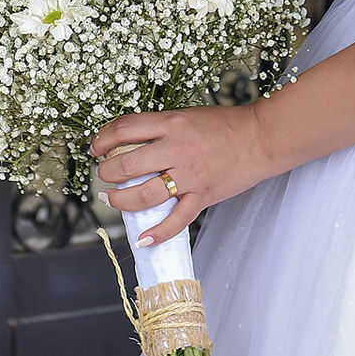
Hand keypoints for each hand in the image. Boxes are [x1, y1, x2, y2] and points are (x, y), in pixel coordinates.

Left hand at [90, 104, 275, 247]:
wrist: (259, 138)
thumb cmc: (222, 125)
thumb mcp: (185, 116)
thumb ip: (159, 129)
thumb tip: (127, 142)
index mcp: (170, 124)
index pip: (124, 129)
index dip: (102, 139)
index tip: (95, 148)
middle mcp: (176, 149)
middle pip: (127, 165)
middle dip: (106, 173)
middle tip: (103, 176)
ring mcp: (190, 175)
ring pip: (144, 195)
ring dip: (121, 201)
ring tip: (112, 200)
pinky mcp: (203, 196)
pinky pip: (177, 220)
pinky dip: (158, 233)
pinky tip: (143, 239)